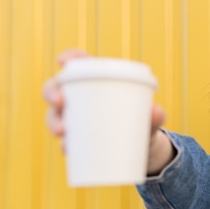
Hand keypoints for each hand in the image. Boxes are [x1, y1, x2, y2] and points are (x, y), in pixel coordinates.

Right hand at [42, 49, 167, 158]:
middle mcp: (81, 97)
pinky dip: (66, 146)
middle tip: (61, 104)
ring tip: (64, 133)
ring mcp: (76, 119)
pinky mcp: (77, 140)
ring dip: (54, 122)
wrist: (144, 149)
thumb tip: (156, 112)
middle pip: (57, 88)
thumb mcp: (150, 119)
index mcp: (98, 81)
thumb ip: (155, 115)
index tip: (63, 62)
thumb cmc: (144, 122)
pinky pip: (65, 141)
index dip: (68, 58)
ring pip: (55, 115)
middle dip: (52, 93)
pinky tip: (67, 150)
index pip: (78, 62)